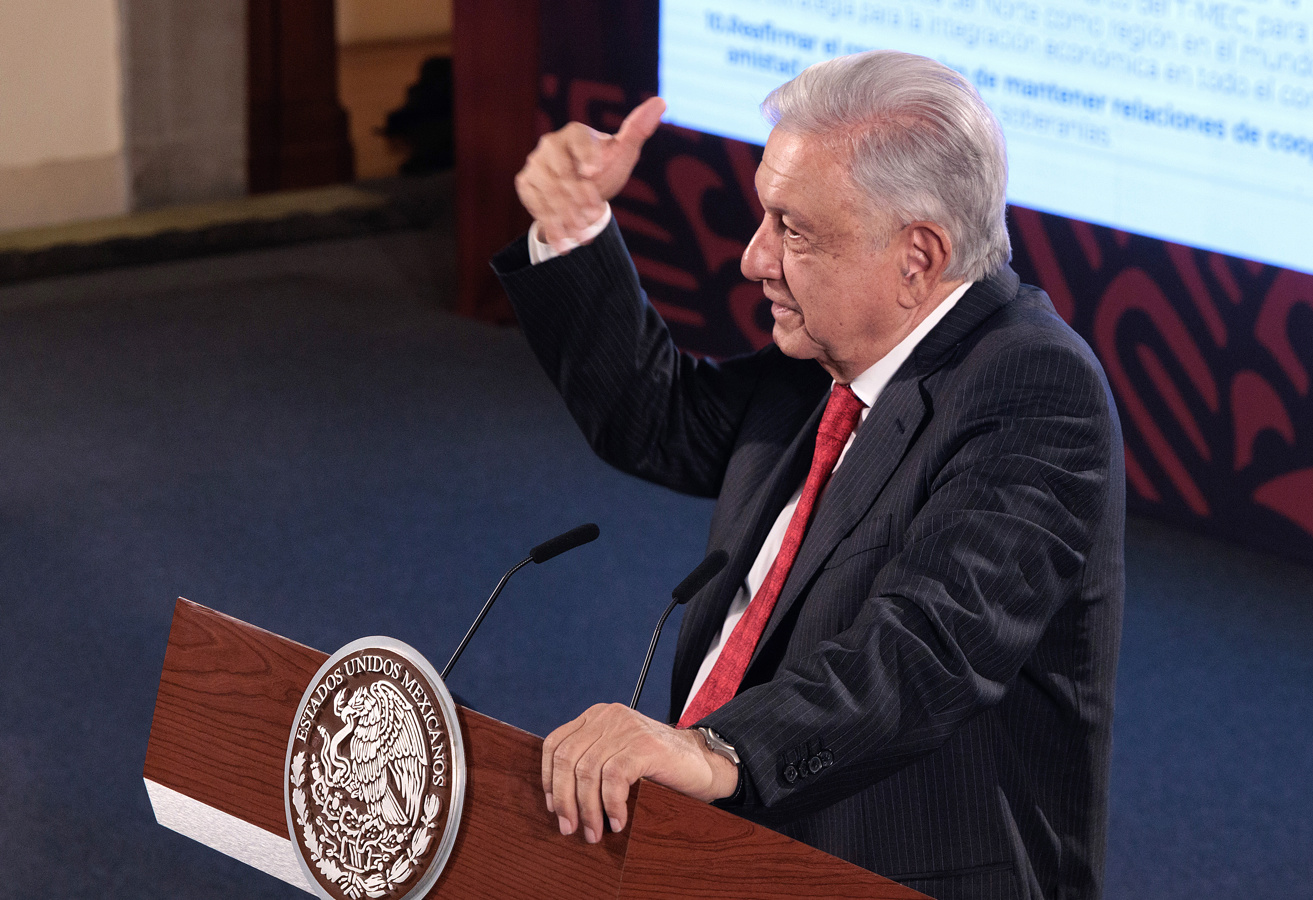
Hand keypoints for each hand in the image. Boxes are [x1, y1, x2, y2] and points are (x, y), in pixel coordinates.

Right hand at [514, 96, 666, 250]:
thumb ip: (638, 129)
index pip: (577, 140)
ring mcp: (535, 166)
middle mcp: (550, 145)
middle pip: (561, 171)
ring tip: (583, 235)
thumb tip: (660, 101)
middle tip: (595, 213)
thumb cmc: (605, 168)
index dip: (587, 156)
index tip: (595, 173)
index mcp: (574, 133)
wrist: (581, 191)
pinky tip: (565, 243)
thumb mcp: (623, 152)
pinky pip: (536, 206)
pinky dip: (552, 226)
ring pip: (549, 192)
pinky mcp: (526, 185)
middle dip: (578, 195)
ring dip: (566, 216)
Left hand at [541, 703, 737, 842]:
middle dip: (564, 799)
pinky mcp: (644, 745)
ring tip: (594, 832)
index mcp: (597, 717)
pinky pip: (614, 778)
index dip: (548, 778)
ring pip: (588, 771)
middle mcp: (609, 717)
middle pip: (567, 759)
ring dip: (587, 809)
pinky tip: (618, 821)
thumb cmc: (658, 766)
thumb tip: (557, 800)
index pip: (556, 744)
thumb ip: (592, 762)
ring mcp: (627, 729)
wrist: (704, 762)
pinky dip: (611, 805)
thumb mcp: (618, 756)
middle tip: (570, 828)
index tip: (554, 808)